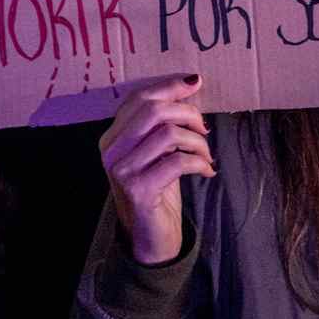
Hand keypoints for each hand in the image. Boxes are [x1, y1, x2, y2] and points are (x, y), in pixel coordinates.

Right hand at [99, 74, 214, 264]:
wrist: (150, 236)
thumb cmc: (158, 188)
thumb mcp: (158, 150)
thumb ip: (164, 122)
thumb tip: (190, 85)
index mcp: (113, 136)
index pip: (138, 98)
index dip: (169, 87)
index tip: (195, 83)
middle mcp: (111, 150)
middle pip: (153, 110)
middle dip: (188, 113)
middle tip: (204, 129)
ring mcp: (122, 170)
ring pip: (168, 133)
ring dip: (197, 141)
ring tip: (205, 154)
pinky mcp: (138, 189)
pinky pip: (177, 161)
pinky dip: (200, 162)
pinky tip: (207, 171)